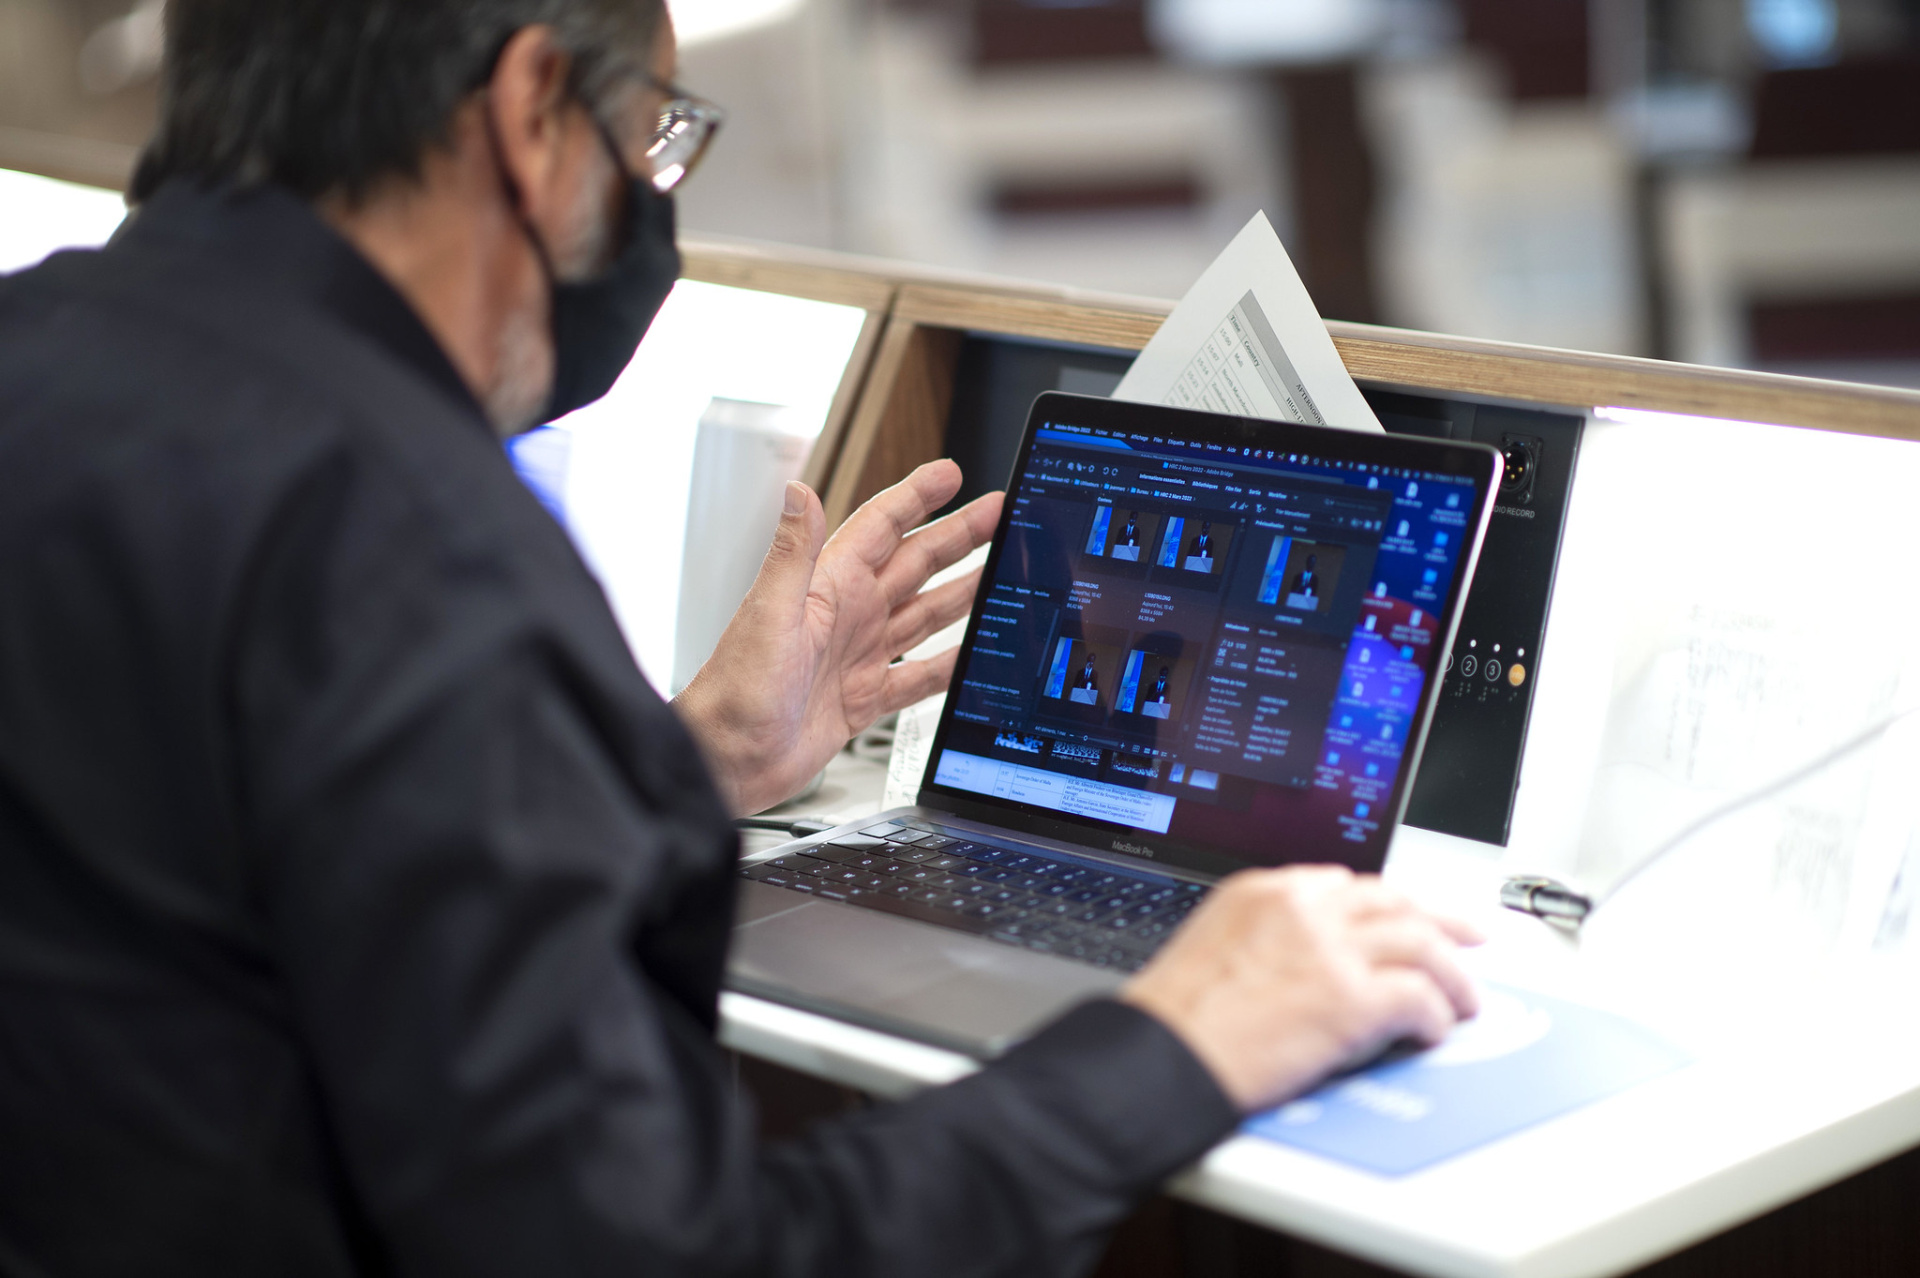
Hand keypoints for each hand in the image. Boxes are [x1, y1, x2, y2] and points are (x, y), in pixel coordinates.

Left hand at [672, 460, 1001, 815]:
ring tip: (998, 576)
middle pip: (915, 565)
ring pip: (923, 615)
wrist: (727, 759)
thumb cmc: (735, 690)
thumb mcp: (769, 614)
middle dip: (957, 537)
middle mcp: (847, 616)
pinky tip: (972, 657)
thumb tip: (798, 490)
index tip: (950, 474)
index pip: (881, 528)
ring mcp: (857, 656)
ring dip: (961, 594)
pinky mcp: (863, 698)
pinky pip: (918, 677)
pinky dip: (947, 666)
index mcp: (829, 588)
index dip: (917, 498)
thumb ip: (792, 553)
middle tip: (995, 512)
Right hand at [1122, 866, 1480, 1112]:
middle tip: (1467, 939)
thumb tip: (1306, 961)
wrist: (1161, 1056)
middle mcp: (1301, 908)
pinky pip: (1418, 997)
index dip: (1387, 904)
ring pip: (1421, 942)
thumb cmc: (1175, 1018)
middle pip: (1394, 900)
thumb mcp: (1214, 945)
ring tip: (1462, 1001)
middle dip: (1441, 922)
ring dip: (1451, 975)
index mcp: (1263, 890)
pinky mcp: (1350, 1000)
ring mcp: (1329, 950)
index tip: (1404, 917)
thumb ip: (1265, 936)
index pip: (1345, 883)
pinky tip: (1432, 1032)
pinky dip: (1435, 1016)